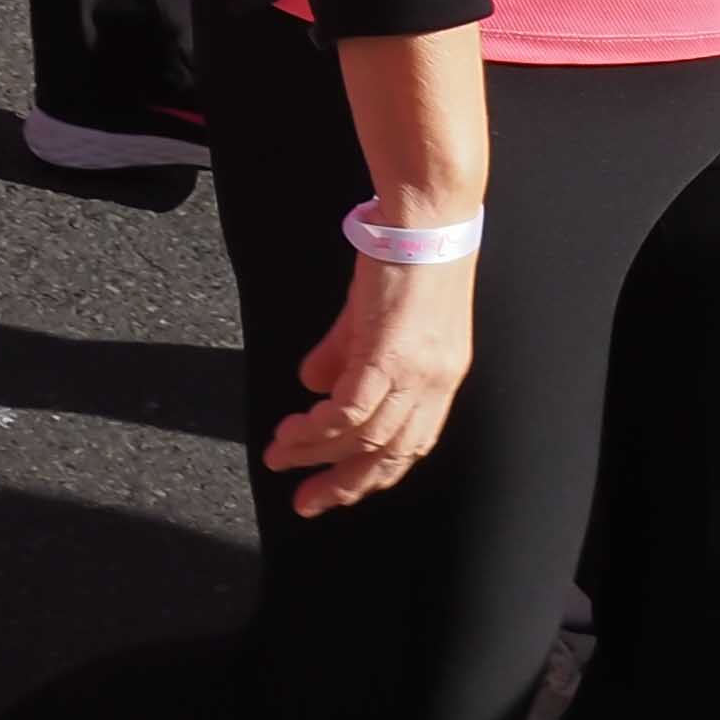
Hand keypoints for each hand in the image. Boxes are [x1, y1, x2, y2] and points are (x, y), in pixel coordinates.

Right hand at [267, 248, 474, 512]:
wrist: (425, 216)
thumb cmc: (404, 252)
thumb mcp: (372, 313)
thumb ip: (343, 352)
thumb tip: (312, 385)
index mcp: (439, 378)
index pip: (409, 444)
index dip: (372, 473)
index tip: (336, 488)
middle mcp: (433, 384)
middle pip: (390, 456)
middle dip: (344, 485)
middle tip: (306, 502)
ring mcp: (414, 373)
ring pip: (364, 439)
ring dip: (317, 454)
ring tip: (280, 457)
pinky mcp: (387, 355)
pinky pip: (350, 411)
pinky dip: (319, 429)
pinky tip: (294, 431)